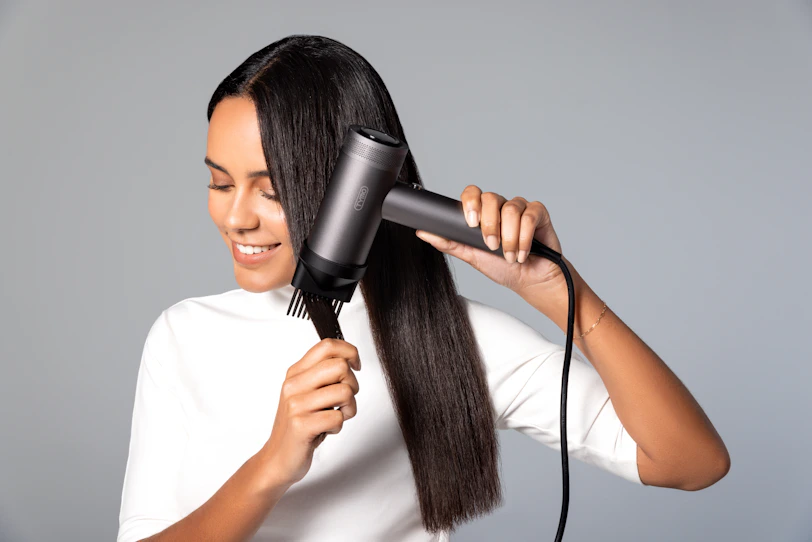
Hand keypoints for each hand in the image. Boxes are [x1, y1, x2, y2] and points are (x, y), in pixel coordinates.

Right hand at [261, 338, 360, 486]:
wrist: (277, 459)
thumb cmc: (298, 426)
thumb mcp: (306, 393)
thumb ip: (322, 375)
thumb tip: (349, 358)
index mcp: (295, 373)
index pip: (327, 346)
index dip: (350, 352)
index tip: (355, 366)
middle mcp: (293, 385)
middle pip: (340, 366)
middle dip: (353, 384)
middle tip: (344, 399)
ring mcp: (296, 405)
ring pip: (344, 391)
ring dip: (349, 408)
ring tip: (336, 416)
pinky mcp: (301, 425)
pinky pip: (338, 417)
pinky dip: (338, 426)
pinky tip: (326, 430)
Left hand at [415, 184, 564, 293]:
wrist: (531, 282)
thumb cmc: (503, 269)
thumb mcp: (471, 256)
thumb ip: (448, 242)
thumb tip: (422, 232)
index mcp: (483, 213)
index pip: (472, 193)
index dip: (470, 202)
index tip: (471, 223)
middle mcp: (501, 207)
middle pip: (491, 198)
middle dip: (490, 225)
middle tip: (492, 246)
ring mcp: (521, 208)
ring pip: (511, 208)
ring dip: (509, 237)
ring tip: (509, 255)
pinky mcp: (539, 213)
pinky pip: (530, 215)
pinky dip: (525, 237)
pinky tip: (523, 252)